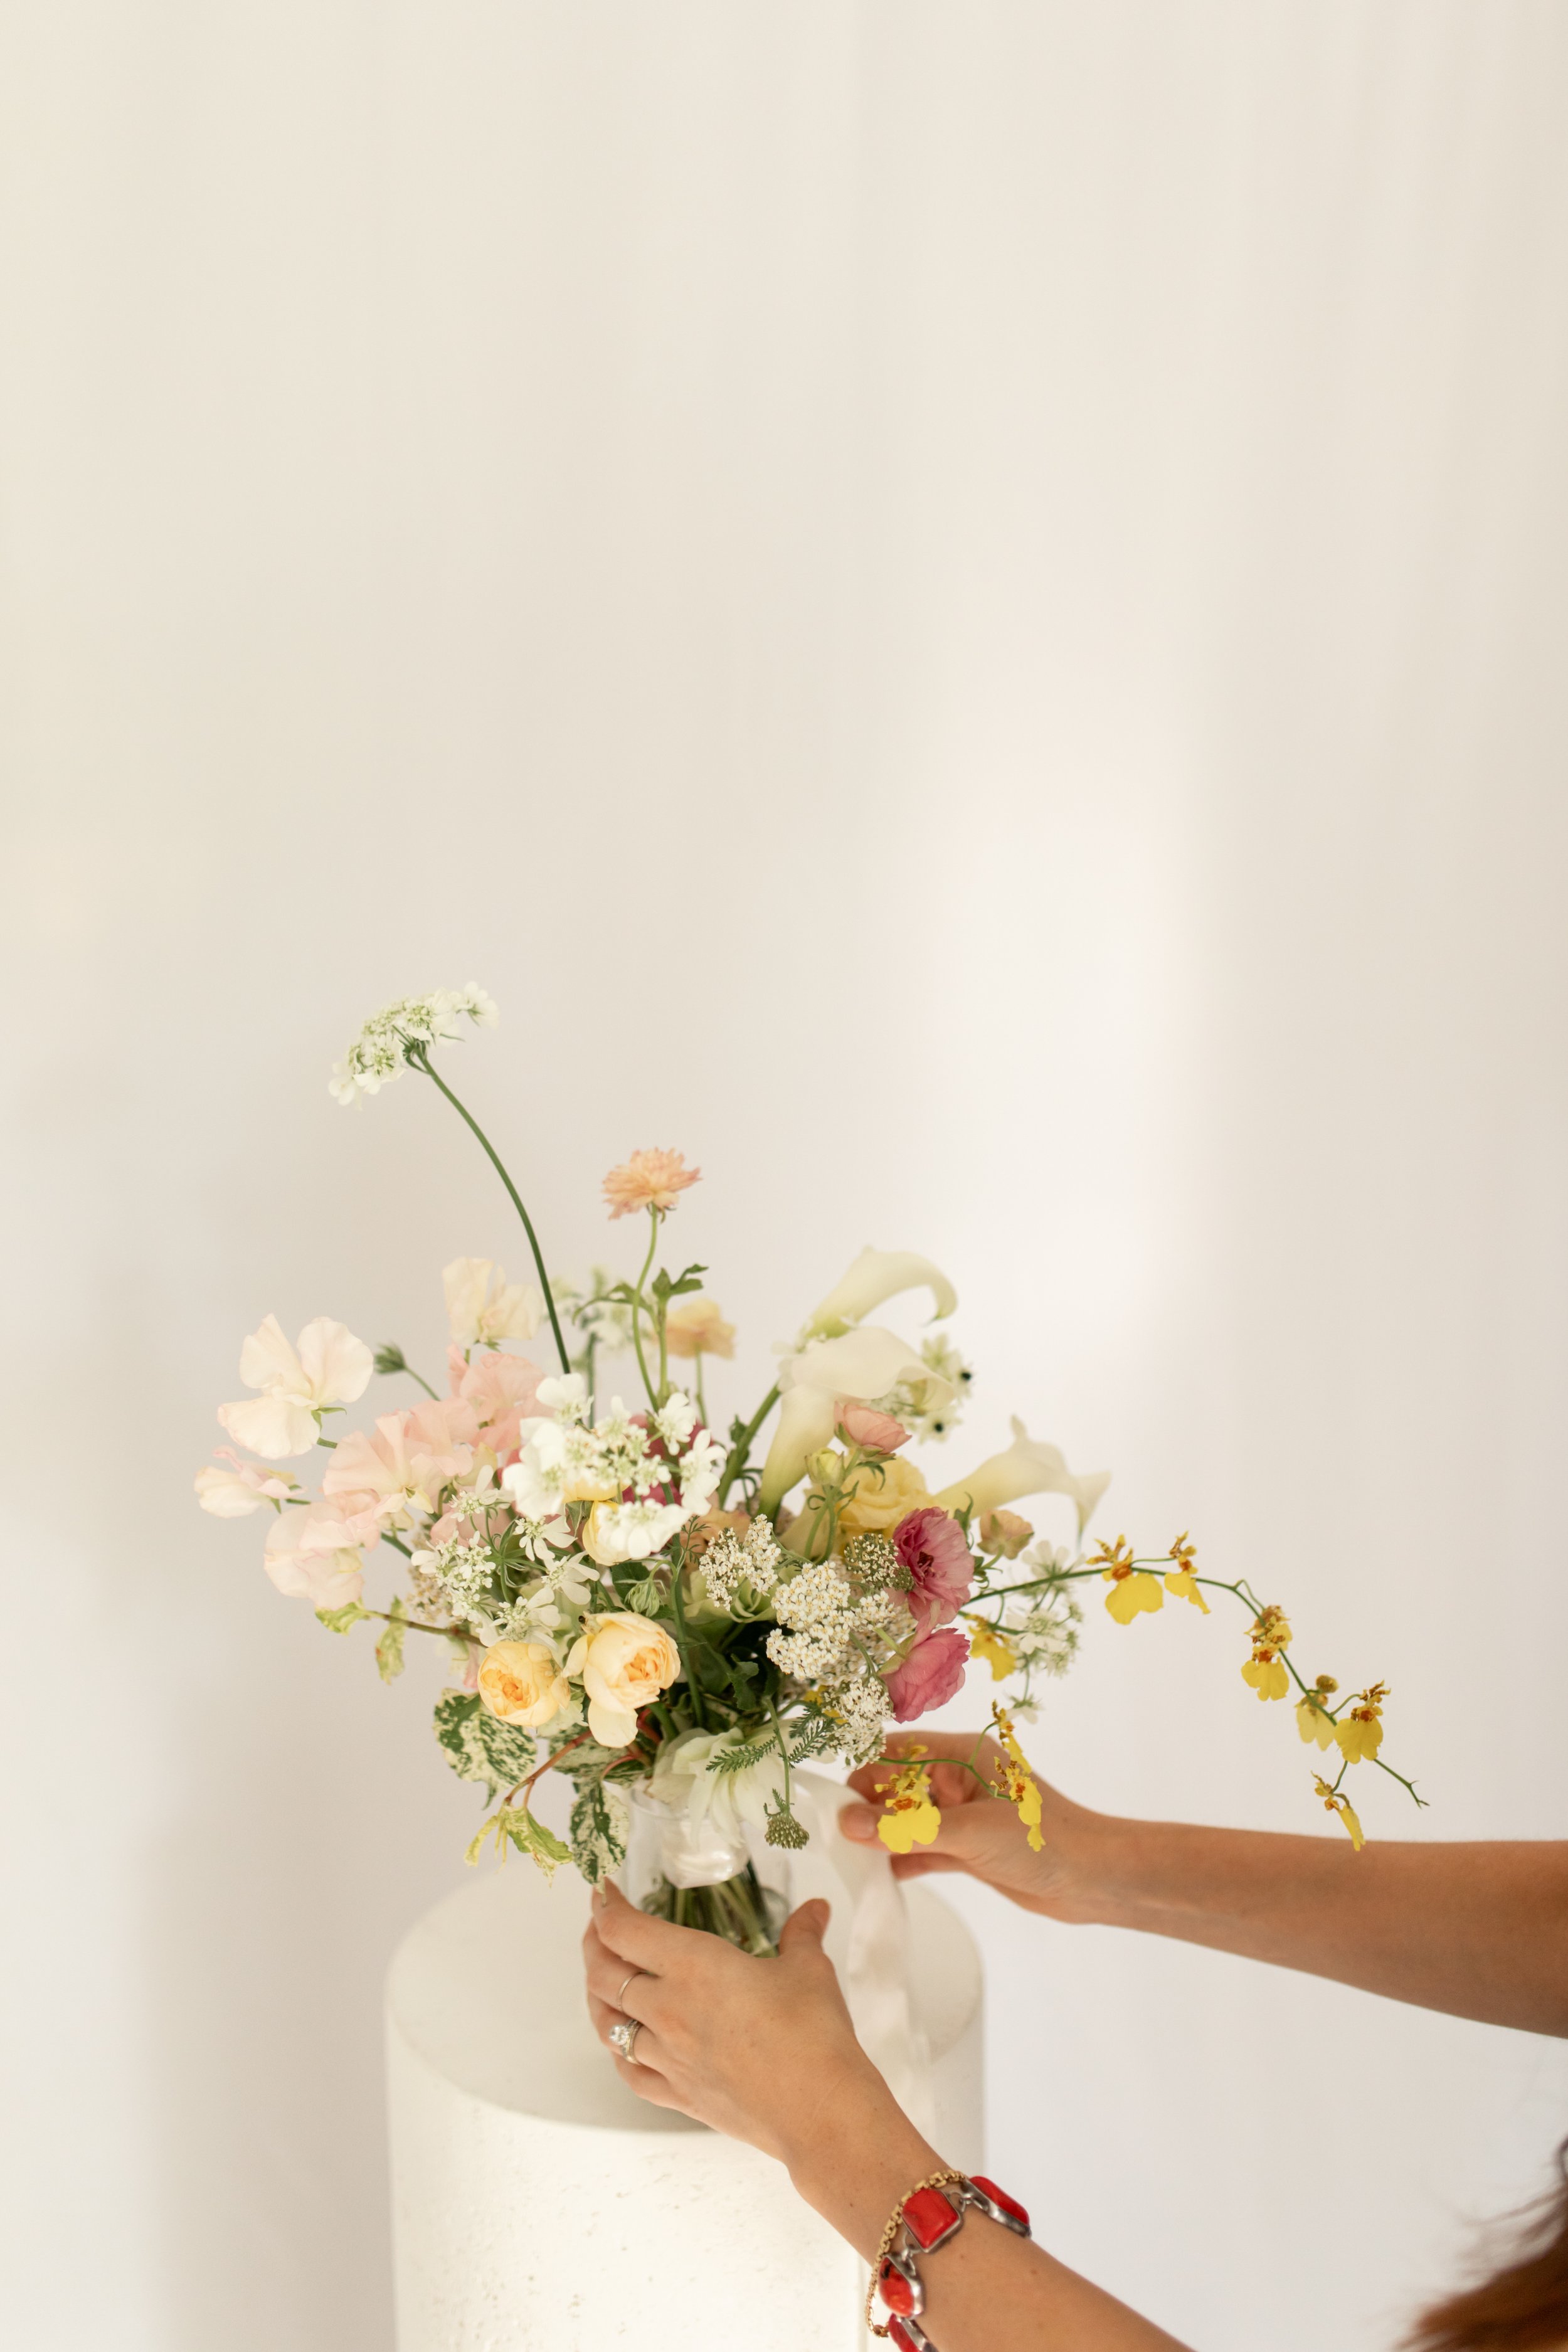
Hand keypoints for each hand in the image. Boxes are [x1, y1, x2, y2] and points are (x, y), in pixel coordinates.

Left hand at [582, 1882, 921, 2179]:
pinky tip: (624, 2045)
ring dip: (598, 1997)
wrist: (819, 2112)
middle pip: (603, 1974)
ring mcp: (669, 2057)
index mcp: (694, 1966)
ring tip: (601, 1979)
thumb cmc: (813, 2037)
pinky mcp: (679, 2095)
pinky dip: (619, 2052)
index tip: (603, 1891)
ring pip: (608, 2024)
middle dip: (594, 1944)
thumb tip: (815, 1909)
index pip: (624, 1930)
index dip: (605, 1906)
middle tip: (598, 1927)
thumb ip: (803, 1933)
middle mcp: (669, 2009)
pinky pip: (630, 2072)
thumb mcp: (810, 1969)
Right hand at [840, 1731, 1106, 1919]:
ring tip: (851, 1861)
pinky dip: (903, 1861)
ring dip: (883, 1838)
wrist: (1094, 1879)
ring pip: (908, 1821)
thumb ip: (907, 1830)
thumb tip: (847, 1825)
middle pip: (897, 1787)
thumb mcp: (968, 1832)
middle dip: (868, 1809)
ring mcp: (963, 1816)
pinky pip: (924, 1849)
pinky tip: (880, 1878)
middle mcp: (958, 1780)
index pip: (897, 1753)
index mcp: (962, 1756)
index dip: (863, 1774)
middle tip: (837, 1840)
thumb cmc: (1040, 1839)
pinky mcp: (969, 1850)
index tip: (834, 1805)